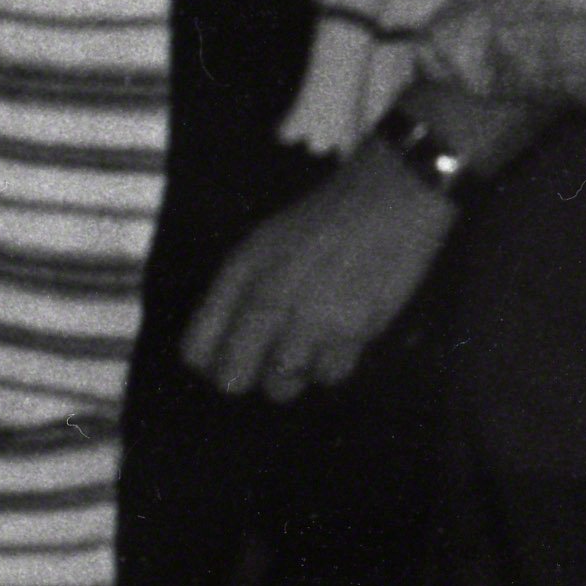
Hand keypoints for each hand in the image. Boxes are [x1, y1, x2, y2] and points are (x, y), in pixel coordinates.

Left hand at [187, 150, 453, 399]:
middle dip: (243, 378)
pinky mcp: (355, 332)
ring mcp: (311, 319)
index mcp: (239, 273)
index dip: (208, 362)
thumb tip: (219, 344)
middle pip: (233, 379)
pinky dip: (330, 367)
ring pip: (281, 386)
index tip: (222, 359)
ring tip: (304, 347)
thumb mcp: (262, 244)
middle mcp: (267, 300)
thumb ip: (236, 292)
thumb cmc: (323, 220)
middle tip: (261, 364)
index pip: (196, 349)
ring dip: (290, 374)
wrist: (390, 199)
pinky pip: (328, 376)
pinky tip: (337, 341)